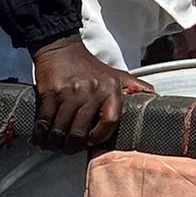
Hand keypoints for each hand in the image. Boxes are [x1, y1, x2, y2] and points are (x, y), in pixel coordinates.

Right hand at [30, 36, 152, 152]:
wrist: (61, 48)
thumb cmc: (89, 66)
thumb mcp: (116, 74)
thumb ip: (134, 87)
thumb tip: (154, 97)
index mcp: (110, 89)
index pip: (110, 121)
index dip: (99, 136)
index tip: (92, 141)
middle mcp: (91, 91)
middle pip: (80, 131)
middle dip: (73, 146)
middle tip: (70, 148)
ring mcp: (69, 93)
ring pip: (61, 130)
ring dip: (56, 143)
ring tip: (55, 144)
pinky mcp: (50, 93)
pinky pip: (45, 121)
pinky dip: (41, 134)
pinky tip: (42, 138)